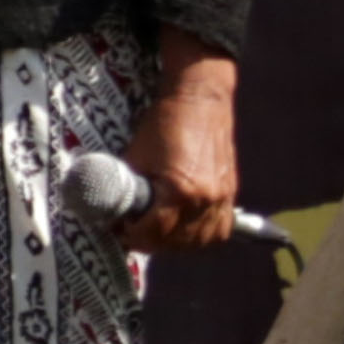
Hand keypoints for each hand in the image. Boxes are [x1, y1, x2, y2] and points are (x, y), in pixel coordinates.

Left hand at [119, 31, 240, 255]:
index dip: (130, 235)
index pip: (153, 234)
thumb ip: (127, 188)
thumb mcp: (135, 156)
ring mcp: (223, 200)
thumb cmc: (164, 123)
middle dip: (150, 242)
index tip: (118, 229)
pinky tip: (183, 230)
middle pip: (176, 243)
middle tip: (132, 231)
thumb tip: (112, 209)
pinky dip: (200, 236)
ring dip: (175, 244)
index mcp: (181, 192)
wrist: (200, 99)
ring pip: (200, 242)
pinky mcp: (231, 194)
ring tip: (155, 233)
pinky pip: (219, 231)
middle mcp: (207, 201)